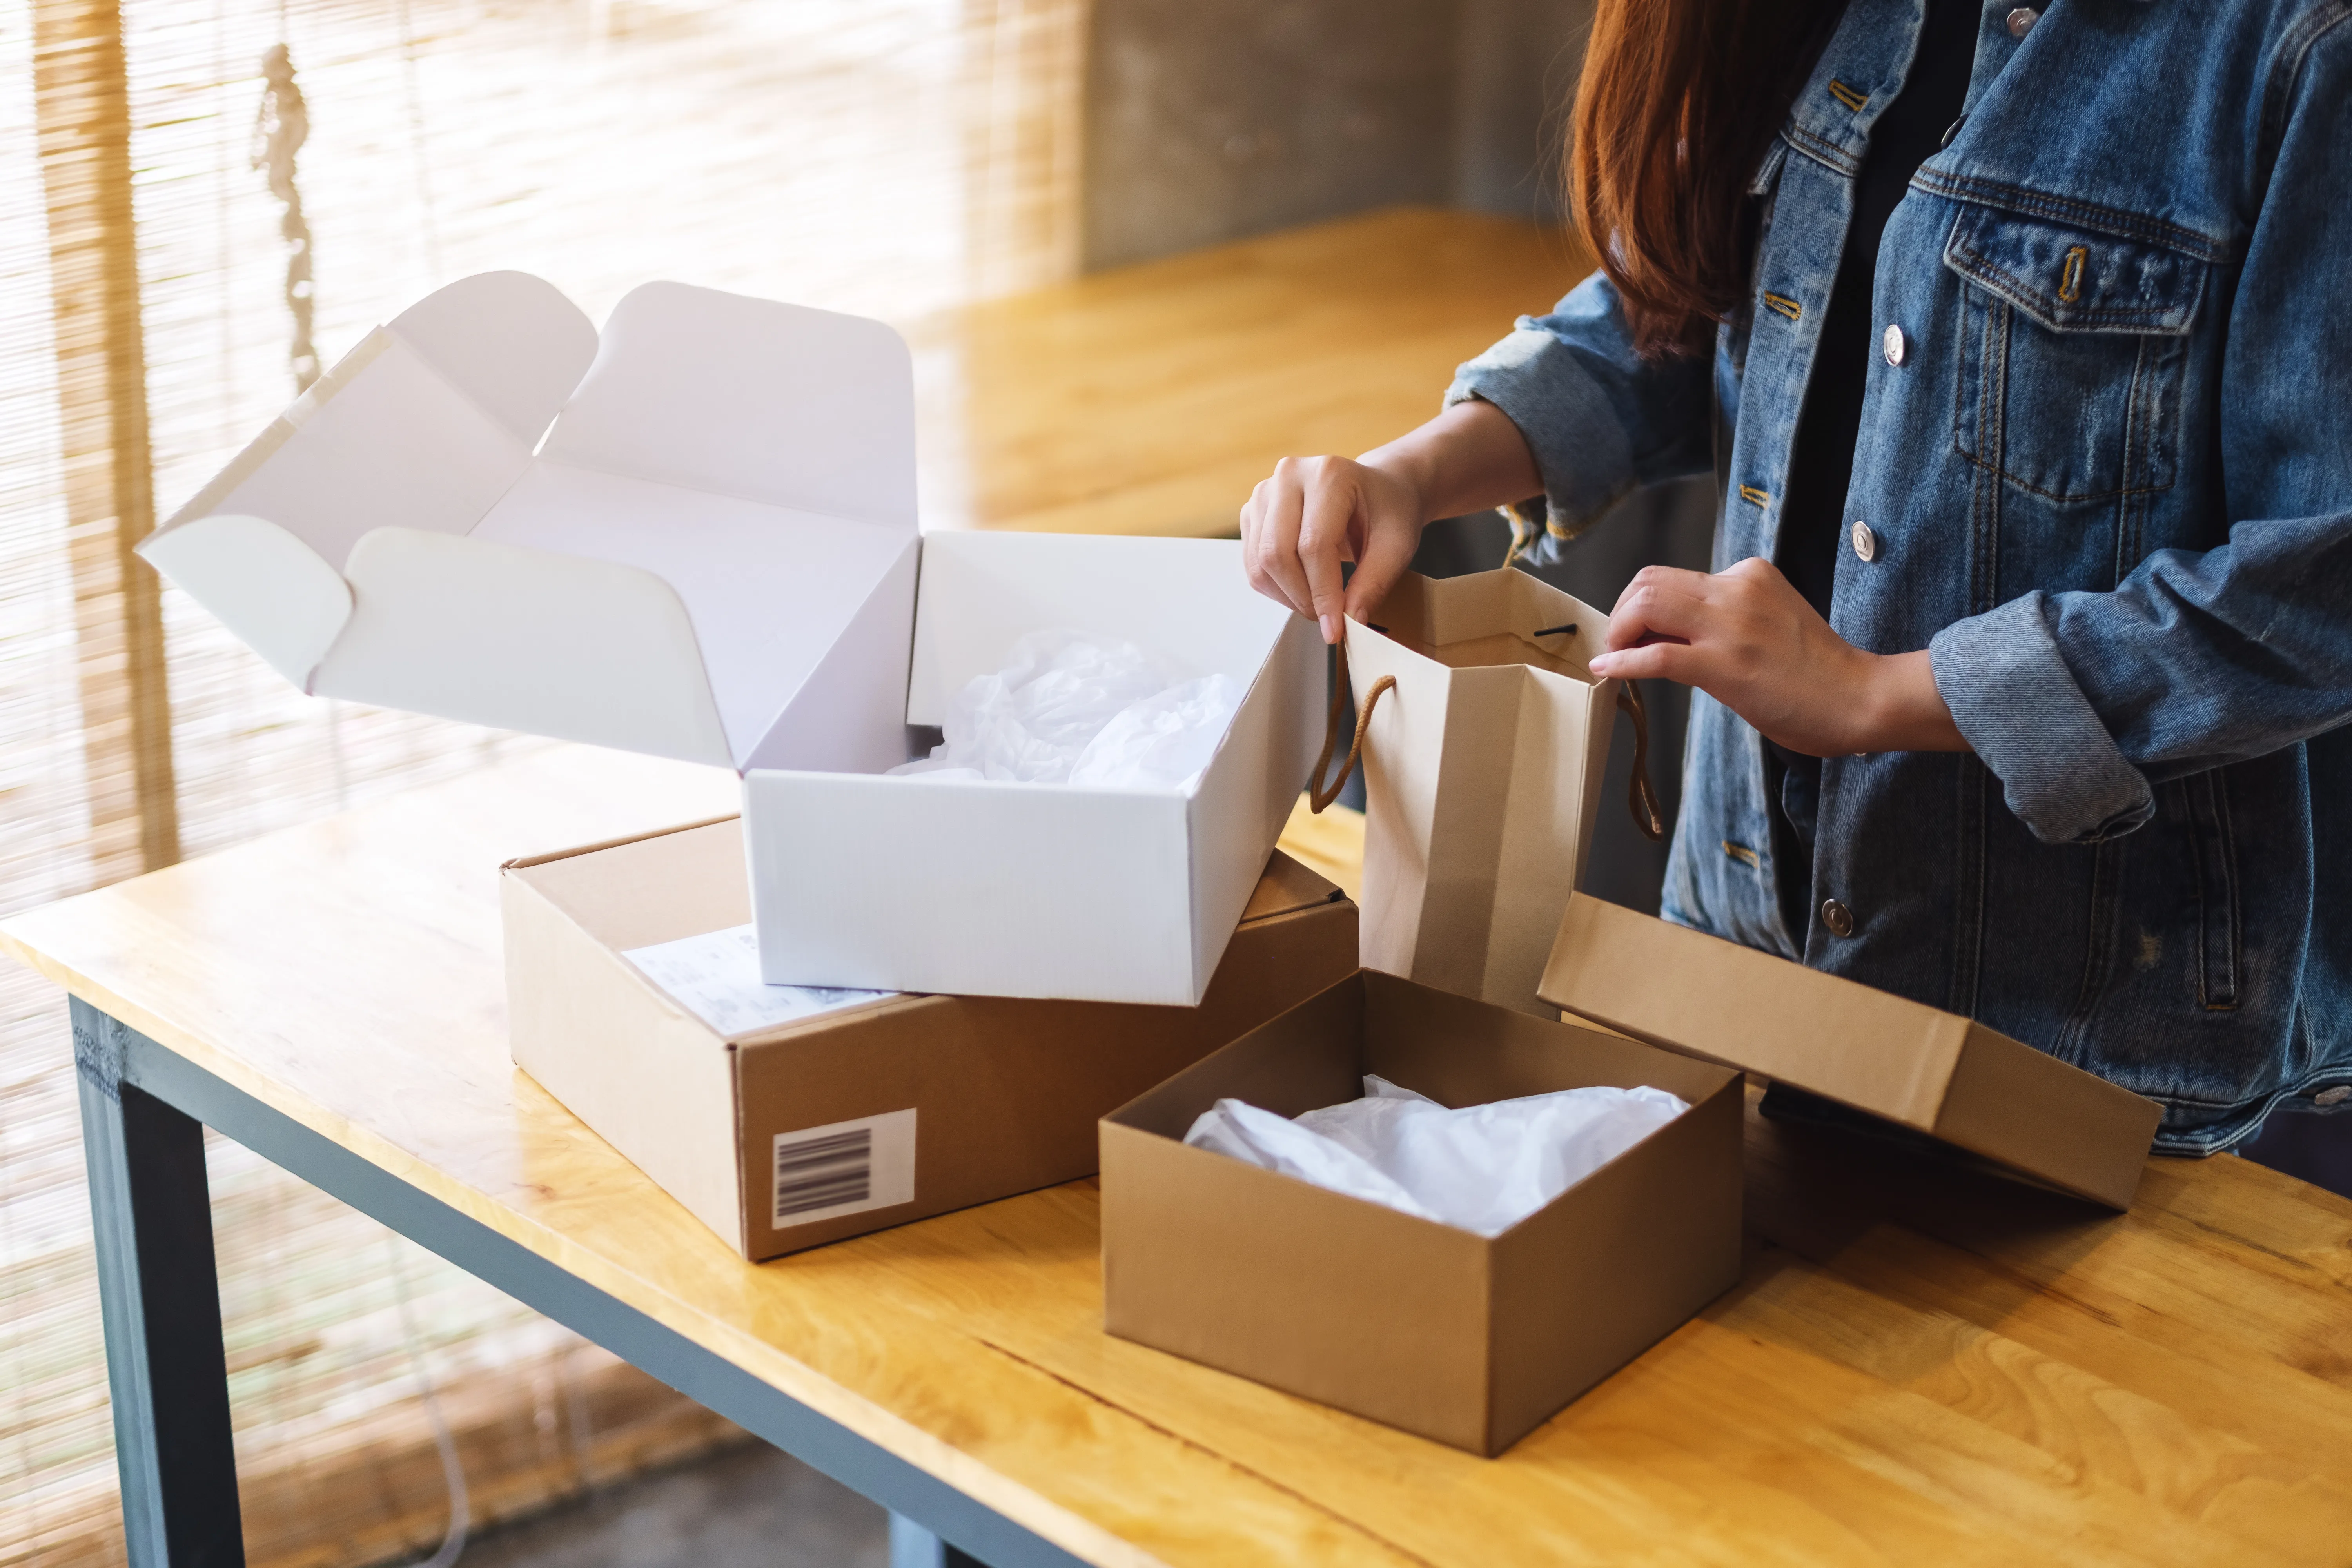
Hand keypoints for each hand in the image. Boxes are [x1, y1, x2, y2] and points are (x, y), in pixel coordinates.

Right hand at [1240, 398, 1542, 642]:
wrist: (1378, 486)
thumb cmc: (1394, 512)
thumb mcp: (1400, 543)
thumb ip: (1376, 579)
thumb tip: (1350, 624)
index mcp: (1330, 474)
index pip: (1315, 546)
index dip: (1324, 595)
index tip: (1336, 632)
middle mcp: (1289, 473)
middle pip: (1280, 556)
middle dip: (1304, 601)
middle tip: (1330, 627)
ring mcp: (1264, 489)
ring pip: (1259, 562)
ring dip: (1286, 598)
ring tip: (1319, 610)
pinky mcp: (1252, 507)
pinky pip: (1250, 561)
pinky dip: (1272, 589)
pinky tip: (1302, 594)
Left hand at [1586, 557, 1967, 755]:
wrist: (1860, 697)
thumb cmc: (1818, 670)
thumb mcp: (1770, 618)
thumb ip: (1727, 614)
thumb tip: (1674, 630)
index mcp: (1748, 574)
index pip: (1674, 576)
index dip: (1642, 604)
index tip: (1635, 631)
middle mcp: (1736, 589)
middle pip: (1649, 582)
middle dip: (1622, 613)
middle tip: (1617, 644)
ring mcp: (1729, 626)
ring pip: (1646, 607)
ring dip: (1619, 632)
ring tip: (1614, 657)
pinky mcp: (1724, 665)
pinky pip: (1655, 655)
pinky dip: (1623, 662)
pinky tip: (1608, 672)